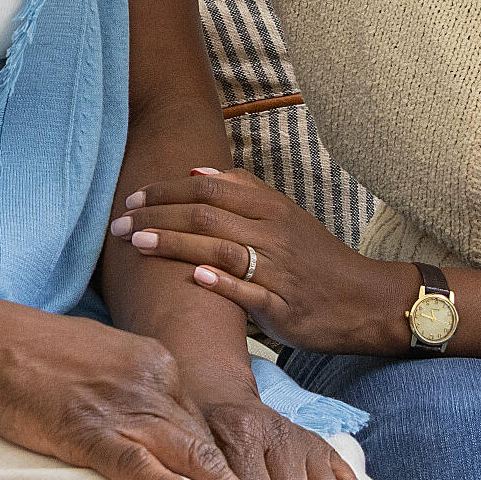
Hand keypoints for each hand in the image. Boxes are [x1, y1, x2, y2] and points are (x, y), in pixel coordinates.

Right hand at [0, 306, 271, 479]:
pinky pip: (139, 467)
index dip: (232, 469)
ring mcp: (121, 406)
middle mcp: (151, 382)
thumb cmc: (31, 352)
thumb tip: (155, 428)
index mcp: (156, 363)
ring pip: (191, 459)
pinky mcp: (86, 431)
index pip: (205, 424)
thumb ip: (135, 388)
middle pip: (210, 445)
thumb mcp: (100, 358)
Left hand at [113, 163, 416, 355]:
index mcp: (270, 208)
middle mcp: (272, 234)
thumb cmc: (315, 257)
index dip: (166, 192)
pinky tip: (194, 278)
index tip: (132, 198)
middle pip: (206, 217)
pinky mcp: (283, 307)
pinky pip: (249, 293)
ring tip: (137, 244)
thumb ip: (243, 191)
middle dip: (156, 218)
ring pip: (221, 250)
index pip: (208, 191)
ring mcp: (278, 271)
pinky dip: (221, 284)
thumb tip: (195, 172)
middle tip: (118, 223)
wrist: (362, 299)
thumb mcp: (284, 215)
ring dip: (175, 246)